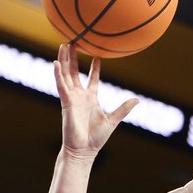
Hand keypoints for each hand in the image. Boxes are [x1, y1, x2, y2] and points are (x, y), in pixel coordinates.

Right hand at [53, 43, 137, 158]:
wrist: (84, 150)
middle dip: (73, 58)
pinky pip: (61, 86)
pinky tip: (55, 63)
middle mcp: (79, 96)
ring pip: (66, 75)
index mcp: (90, 99)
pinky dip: (58, 74)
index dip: (94, 68)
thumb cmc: (96, 138)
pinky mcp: (66, 103)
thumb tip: (137, 100)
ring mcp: (71, 98)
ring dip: (64, 60)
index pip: (92, 79)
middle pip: (74, 72)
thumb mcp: (113, 120)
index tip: (96, 56)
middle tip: (73, 42)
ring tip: (63, 45)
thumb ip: (124, 109)